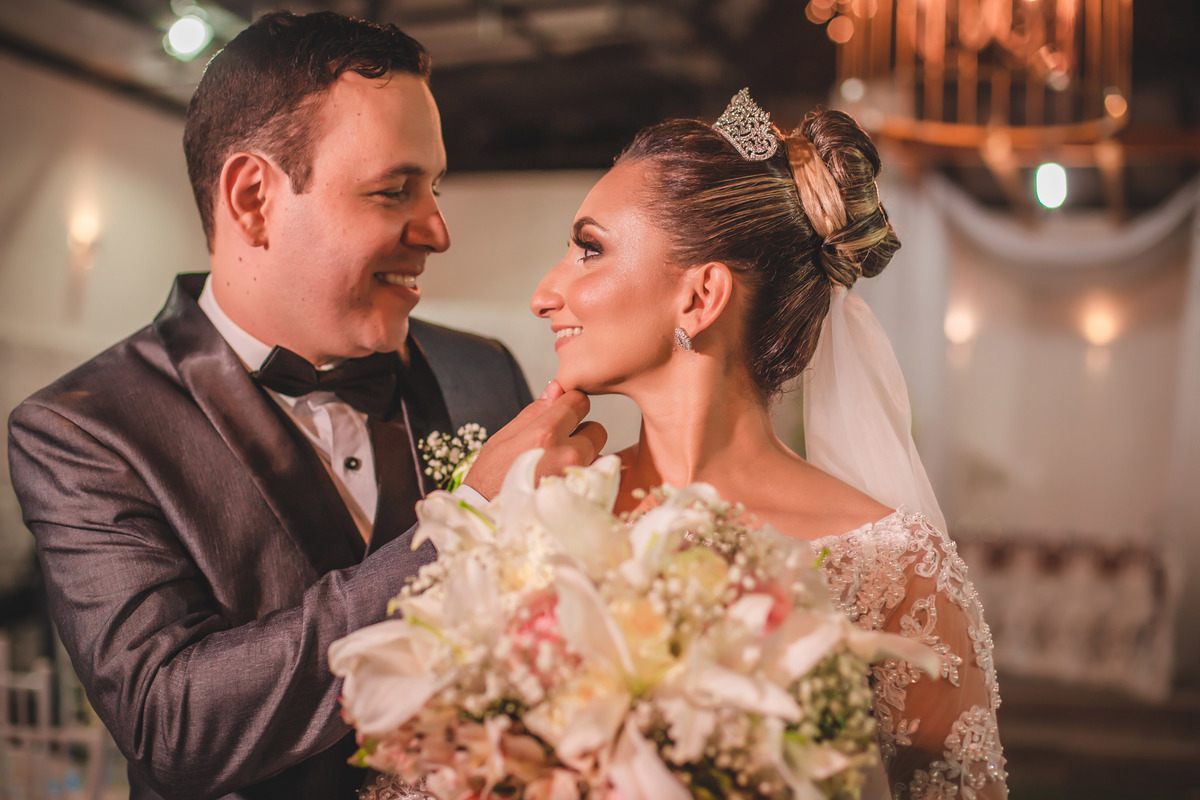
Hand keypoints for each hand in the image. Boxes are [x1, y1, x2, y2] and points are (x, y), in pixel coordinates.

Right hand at [464, 381, 607, 499]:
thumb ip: (534, 412)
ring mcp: (578, 479)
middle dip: (581, 433)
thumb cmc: (489, 478)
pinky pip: (597, 480)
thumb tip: (556, 388)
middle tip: (559, 447)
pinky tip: (564, 485)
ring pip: (598, 456)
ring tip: (558, 470)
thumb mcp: (503, 438)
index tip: (565, 413)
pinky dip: (586, 479)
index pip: (579, 402)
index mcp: (544, 433)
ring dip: (584, 458)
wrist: (487, 520)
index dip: (572, 405)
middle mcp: (567, 454)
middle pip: (597, 430)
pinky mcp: (585, 499)